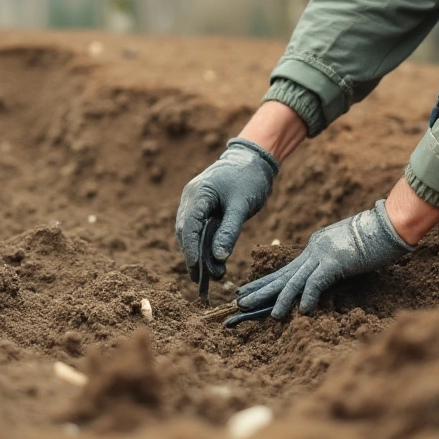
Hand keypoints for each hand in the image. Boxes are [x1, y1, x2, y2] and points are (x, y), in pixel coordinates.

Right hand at [175, 138, 278, 282]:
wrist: (253, 158)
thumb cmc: (249, 178)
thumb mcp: (241, 205)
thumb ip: (229, 231)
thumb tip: (219, 257)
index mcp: (198, 194)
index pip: (188, 226)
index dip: (190, 249)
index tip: (196, 268)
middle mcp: (191, 198)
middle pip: (185, 232)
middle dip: (193, 256)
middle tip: (201, 280)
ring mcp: (195, 202)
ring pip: (190, 233)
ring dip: (199, 253)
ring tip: (211, 276)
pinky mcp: (202, 207)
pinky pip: (199, 229)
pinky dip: (204, 245)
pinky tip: (213, 261)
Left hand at [235, 200, 415, 318]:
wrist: (391, 222)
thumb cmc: (376, 236)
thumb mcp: (349, 250)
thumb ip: (337, 261)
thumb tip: (333, 272)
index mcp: (316, 246)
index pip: (287, 268)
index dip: (267, 281)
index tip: (248, 289)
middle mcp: (315, 250)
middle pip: (283, 274)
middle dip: (261, 289)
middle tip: (238, 301)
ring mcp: (324, 254)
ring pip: (296, 280)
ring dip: (281, 299)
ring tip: (269, 315)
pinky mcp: (337, 261)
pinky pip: (318, 282)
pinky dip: (310, 297)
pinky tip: (303, 312)